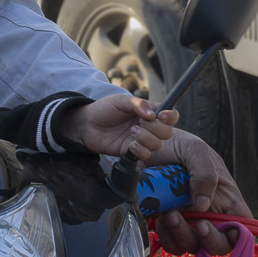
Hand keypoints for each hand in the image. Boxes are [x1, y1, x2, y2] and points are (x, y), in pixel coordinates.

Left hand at [62, 93, 177, 159]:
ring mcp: (141, 140)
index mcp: (148, 112)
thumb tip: (153, 113)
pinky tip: (129, 145)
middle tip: (138, 123)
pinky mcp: (133, 152)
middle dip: (155, 128)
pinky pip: (146, 155)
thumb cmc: (103, 109)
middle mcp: (148, 127)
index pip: (169, 116)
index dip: (171, 117)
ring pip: (158, 144)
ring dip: (146, 138)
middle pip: (167, 132)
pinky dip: (140, 150)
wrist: (87, 124)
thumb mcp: (119, 101)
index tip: (162, 116)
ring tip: (131, 132)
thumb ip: (137, 104)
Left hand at [150, 130, 251, 255]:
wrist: (140, 141)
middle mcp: (207, 211)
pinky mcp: (164, 221)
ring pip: (191, 245)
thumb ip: (205, 174)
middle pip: (218, 243)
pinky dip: (165, 236)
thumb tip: (203, 205)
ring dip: (182, 236)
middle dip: (209, 240)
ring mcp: (186, 219)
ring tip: (170, 215)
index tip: (229, 233)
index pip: (242, 223)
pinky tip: (159, 218)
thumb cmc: (174, 142)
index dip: (240, 234)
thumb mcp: (194, 149)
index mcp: (224, 195)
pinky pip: (169, 241)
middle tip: (198, 225)